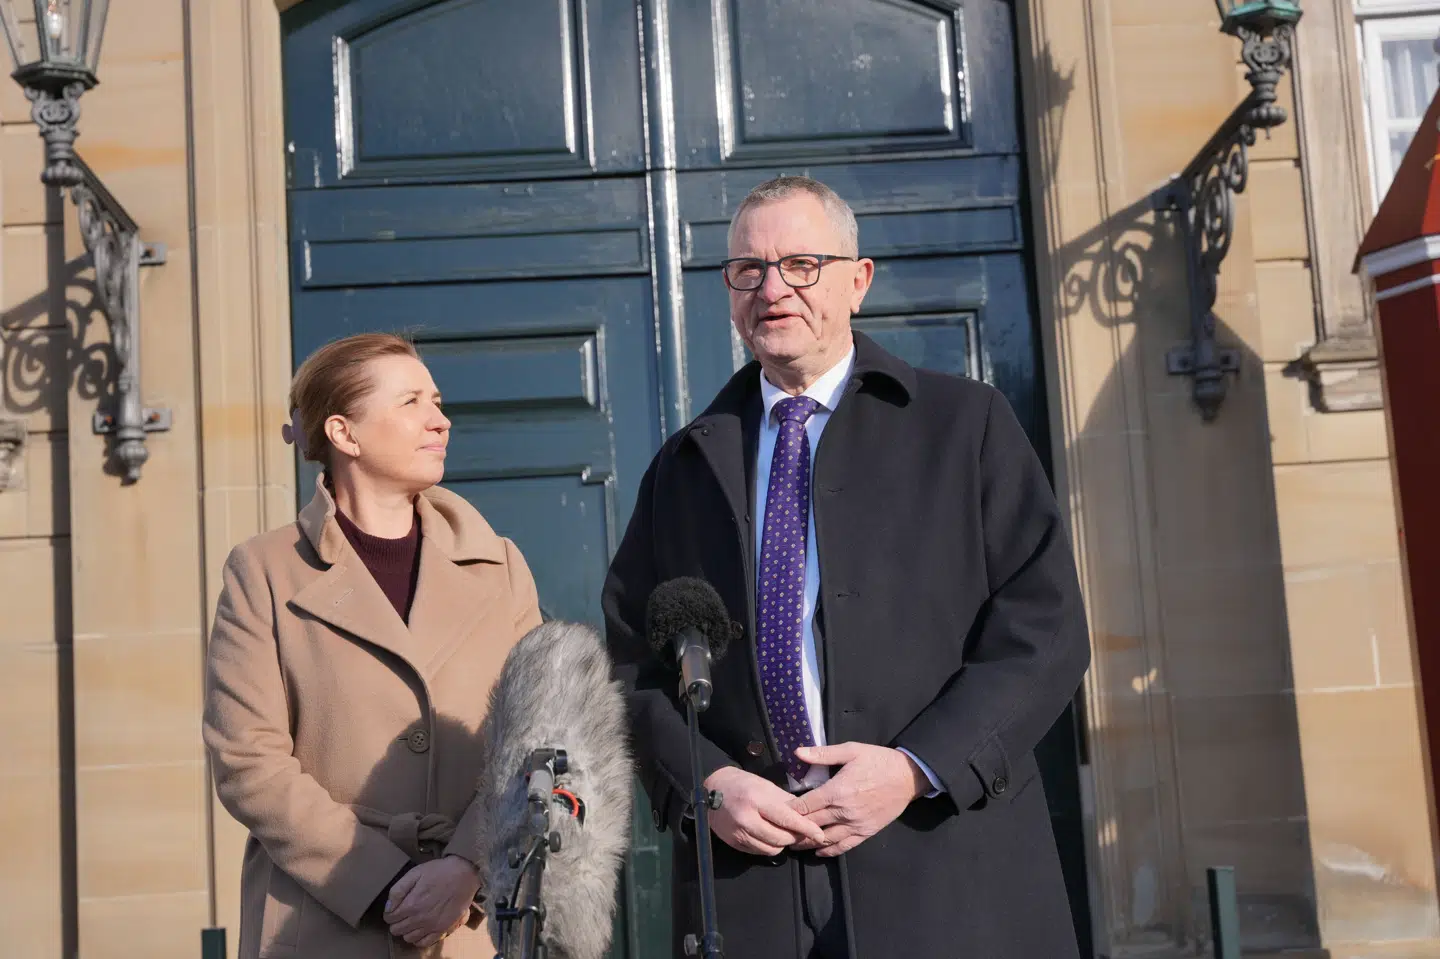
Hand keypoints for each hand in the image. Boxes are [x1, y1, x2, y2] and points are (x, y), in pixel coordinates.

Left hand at [383, 854, 480, 947]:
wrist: (464, 874)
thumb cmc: (439, 871)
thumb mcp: (414, 873)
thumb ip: (398, 890)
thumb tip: (388, 907)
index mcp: (411, 905)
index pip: (389, 918)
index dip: (390, 912)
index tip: (394, 908)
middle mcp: (420, 919)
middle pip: (397, 930)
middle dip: (396, 922)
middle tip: (403, 913)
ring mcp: (432, 926)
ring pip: (408, 938)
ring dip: (407, 930)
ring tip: (412, 920)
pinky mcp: (443, 929)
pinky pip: (425, 943)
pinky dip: (419, 939)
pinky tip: (421, 929)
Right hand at [704, 766, 825, 855]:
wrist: (711, 789)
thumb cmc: (743, 784)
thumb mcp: (766, 786)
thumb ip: (787, 802)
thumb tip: (808, 817)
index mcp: (757, 800)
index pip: (786, 819)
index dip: (806, 828)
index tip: (820, 835)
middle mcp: (746, 819)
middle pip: (781, 838)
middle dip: (795, 837)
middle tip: (802, 833)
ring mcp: (738, 833)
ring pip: (771, 849)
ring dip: (783, 844)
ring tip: (785, 834)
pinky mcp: (734, 843)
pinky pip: (759, 852)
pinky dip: (769, 847)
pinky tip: (770, 836)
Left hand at [787, 743, 929, 856]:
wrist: (908, 777)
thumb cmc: (878, 761)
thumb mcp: (851, 751)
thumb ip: (823, 754)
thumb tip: (798, 752)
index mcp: (837, 790)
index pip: (805, 805)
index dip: (788, 810)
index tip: (776, 812)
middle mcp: (844, 811)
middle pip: (811, 824)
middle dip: (794, 829)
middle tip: (778, 831)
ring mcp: (855, 824)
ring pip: (825, 839)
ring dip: (807, 843)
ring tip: (793, 843)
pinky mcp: (866, 832)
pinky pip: (844, 846)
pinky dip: (828, 851)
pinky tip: (818, 851)